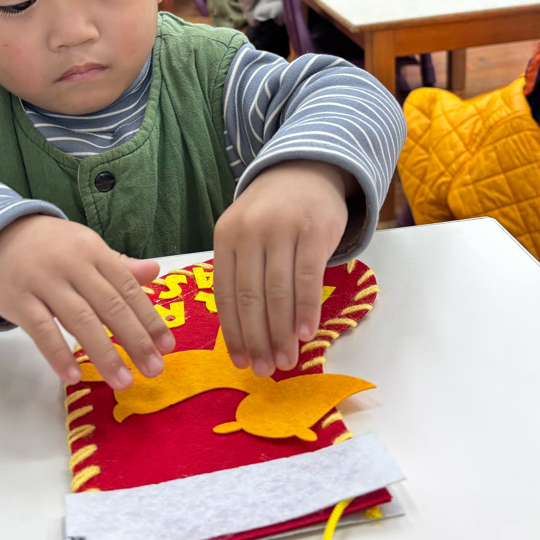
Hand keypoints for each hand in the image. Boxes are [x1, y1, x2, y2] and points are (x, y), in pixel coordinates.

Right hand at [0, 215, 174, 388]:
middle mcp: (72, 265)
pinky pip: (42, 330)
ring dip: (104, 353)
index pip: (127, 287)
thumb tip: (155, 272)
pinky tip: (74, 376)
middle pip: (109, 306)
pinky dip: (59, 354)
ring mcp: (44, 282)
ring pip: (79, 320)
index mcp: (93, 251)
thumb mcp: (85, 248)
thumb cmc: (49, 247)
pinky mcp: (18, 300)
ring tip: (123, 381)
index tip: (166, 346)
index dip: (149, 317)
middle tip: (153, 370)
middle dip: (134, 340)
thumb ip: (119, 265)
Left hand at [213, 160, 351, 377]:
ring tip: (286, 361)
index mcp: (225, 236)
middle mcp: (250, 231)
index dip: (232, 332)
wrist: (306, 170)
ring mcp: (282, 229)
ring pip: (278, 292)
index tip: (239, 361)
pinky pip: (308, 279)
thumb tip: (243, 333)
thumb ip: (240, 272)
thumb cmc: (272, 213)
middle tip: (263, 369)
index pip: (225, 293)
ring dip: (282, 333)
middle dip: (257, 339)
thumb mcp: (244, 233)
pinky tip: (306, 334)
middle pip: (250, 297)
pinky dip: (306, 310)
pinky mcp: (314, 231)